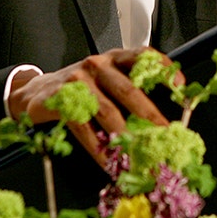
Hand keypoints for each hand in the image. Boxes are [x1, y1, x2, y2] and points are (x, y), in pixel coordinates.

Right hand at [7, 47, 181, 163]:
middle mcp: (98, 65)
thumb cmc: (80, 87)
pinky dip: (98, 148)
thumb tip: (159, 122)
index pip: (142, 56)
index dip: (162, 68)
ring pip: (107, 111)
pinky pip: (84, 127)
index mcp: (114, 58)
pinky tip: (108, 161)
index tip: (180, 85)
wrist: (37, 92)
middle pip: (128, 89)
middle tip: (164, 133)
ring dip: (124, 137)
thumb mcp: (106, 80)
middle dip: (149, 114)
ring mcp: (78, 80)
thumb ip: (130, 90)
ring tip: (137, 154)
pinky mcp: (62, 99)